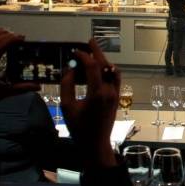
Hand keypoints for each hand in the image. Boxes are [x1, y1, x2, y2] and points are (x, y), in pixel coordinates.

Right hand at [60, 39, 119, 167]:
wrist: (95, 144)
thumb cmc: (79, 128)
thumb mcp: (67, 107)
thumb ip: (67, 86)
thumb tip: (70, 69)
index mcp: (97, 93)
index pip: (93, 67)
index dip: (84, 56)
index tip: (75, 52)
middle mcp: (110, 91)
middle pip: (106, 65)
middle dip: (97, 52)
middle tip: (89, 41)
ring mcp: (116, 94)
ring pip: (113, 70)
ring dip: (104, 60)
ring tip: (93, 53)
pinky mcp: (117, 97)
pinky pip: (115, 78)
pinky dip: (108, 69)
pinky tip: (100, 67)